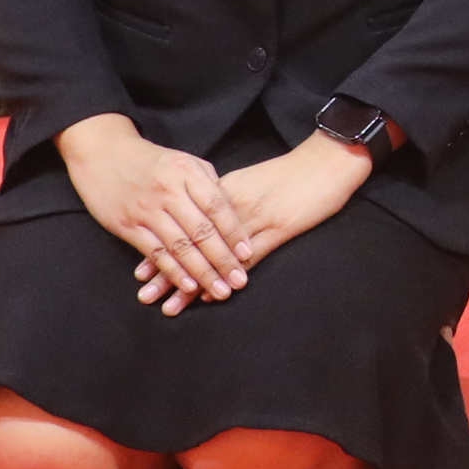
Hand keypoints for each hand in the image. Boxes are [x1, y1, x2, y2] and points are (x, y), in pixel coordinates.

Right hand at [58, 113, 248, 316]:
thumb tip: (231, 211)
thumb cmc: (150, 160)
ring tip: (220, 290)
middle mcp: (168, 192)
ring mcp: (147, 210)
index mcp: (187, 172)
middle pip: (201, 231)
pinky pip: (155, 253)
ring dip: (202, 272)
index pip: (217, 206)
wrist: (102, 154)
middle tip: (239, 281)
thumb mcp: (183, 160)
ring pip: (180, 246)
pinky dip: (173, 271)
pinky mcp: (128, 226)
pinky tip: (188, 286)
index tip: (247, 254)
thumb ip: (207, 183)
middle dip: (223, 260)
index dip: (234, 232)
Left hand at [140, 137, 374, 306]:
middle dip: (166, 271)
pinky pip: (245, 259)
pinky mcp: (277, 229)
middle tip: (145, 295)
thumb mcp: (254, 182)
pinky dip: (225, 278)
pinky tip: (210, 296)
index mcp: (225, 192)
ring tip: (168, 306)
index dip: (161, 248)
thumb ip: (229, 200)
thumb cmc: (292, 173)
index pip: (183, 226)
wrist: (327, 161)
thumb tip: (205, 220)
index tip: (141, 271)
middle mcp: (232, 206)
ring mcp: (254, 218)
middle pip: (191, 243)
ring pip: (213, 256)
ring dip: (189, 283)